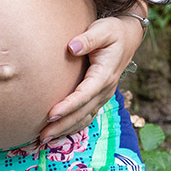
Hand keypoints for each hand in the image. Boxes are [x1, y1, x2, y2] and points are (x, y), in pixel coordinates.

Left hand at [38, 12, 144, 141]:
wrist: (127, 36)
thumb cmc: (112, 31)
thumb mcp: (102, 30)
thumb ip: (87, 39)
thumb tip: (72, 47)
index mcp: (105, 75)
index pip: (84, 95)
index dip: (68, 106)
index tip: (51, 114)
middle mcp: (105, 89)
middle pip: (82, 113)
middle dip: (62, 125)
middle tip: (42, 136)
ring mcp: (103, 95)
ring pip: (84, 118)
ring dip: (65, 130)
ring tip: (45, 139)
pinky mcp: (98, 96)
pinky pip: (86, 116)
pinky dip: (73, 126)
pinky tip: (58, 132)